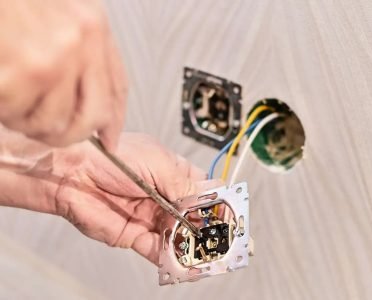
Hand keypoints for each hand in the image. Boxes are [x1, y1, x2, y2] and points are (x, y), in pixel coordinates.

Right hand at [0, 0, 126, 150]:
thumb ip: (82, 54)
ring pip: (52, 122)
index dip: (114, 122)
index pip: (117, 88)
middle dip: (68, 135)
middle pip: (92, 117)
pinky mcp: (25, 71)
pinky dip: (5, 110)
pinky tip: (2, 86)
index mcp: (93, 26)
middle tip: (46, 131)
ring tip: (13, 97)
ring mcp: (55, 58)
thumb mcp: (62, 13)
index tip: (109, 142)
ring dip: (27, 120)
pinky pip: (17, 115)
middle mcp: (81, 43)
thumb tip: (94, 108)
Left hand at [51, 133, 218, 263]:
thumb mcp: (158, 162)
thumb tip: (209, 200)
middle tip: (223, 239)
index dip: (217, 202)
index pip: (202, 190)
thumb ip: (185, 185)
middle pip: (194, 216)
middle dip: (208, 228)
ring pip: (179, 235)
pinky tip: (186, 260)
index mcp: (172, 173)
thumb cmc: (113, 157)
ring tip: (209, 253)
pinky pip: (159, 250)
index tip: (230, 213)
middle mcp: (163, 196)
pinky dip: (173, 257)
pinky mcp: (135, 235)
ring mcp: (151, 216)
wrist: (73, 173)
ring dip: (194, 245)